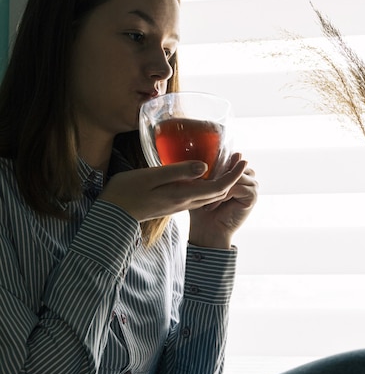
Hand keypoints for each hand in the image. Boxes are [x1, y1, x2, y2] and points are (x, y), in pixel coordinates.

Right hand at [99, 159, 248, 222]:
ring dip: (221, 181)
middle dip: (231, 177)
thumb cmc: (126, 192)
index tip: (243, 160)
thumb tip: (205, 166)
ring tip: (226, 164)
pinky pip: (198, 196)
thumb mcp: (151, 177)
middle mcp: (184, 202)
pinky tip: (204, 173)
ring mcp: (178, 205)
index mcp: (182, 195)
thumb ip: (178, 171)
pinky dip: (207, 185)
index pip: (218, 187)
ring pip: (208, 195)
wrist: (112, 215)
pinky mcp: (172, 204)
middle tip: (238, 159)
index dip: (234, 175)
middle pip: (217, 192)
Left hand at [188, 153, 257, 248]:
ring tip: (207, 199)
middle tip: (201, 187)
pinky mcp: (253, 196)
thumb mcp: (201, 184)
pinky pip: (238, 187)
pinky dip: (224, 195)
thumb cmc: (201, 208)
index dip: (214, 163)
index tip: (199, 175)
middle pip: (233, 163)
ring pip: (234, 175)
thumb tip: (203, 154)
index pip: (228, 156)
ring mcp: (252, 185)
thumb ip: (206, 168)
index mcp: (235, 169)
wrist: (207, 230)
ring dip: (219, 186)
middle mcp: (246, 175)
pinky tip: (213, 205)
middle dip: (216, 174)